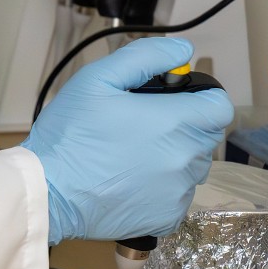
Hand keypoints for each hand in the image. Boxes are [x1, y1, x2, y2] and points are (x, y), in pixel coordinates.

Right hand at [21, 37, 232, 243]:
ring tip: (132, 156)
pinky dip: (161, 187)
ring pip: (192, 166)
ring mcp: (178, 192)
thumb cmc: (69, 135)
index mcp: (174, 122)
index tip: (173, 101)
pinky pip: (177, 195)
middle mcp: (185, 158)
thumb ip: (145, 56)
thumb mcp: (96, 79)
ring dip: (173, 157)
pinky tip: (130, 181)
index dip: (200, 99)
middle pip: (206, 136)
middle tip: (142, 127)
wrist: (47, 191)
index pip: (219, 107)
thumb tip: (182, 51)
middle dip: (184, 126)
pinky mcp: (167, 217)